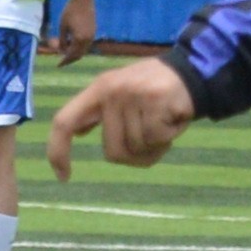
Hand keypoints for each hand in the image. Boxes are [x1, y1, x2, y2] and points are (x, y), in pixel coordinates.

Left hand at [46, 57, 194, 175]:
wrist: (192, 73)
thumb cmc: (153, 91)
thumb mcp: (120, 94)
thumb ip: (98, 113)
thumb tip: (76, 131)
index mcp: (97, 89)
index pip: (63, 122)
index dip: (58, 151)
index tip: (63, 177)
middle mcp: (110, 90)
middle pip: (112, 152)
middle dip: (135, 154)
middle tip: (152, 137)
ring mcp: (132, 95)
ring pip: (137, 148)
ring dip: (155, 147)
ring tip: (164, 125)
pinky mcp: (154, 101)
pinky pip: (155, 141)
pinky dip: (168, 140)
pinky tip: (173, 122)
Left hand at [49, 0, 98, 63]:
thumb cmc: (70, 11)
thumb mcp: (62, 26)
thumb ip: (62, 39)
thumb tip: (61, 50)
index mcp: (79, 39)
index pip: (71, 54)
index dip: (64, 60)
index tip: (58, 65)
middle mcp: (88, 39)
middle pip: (79, 55)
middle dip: (71, 59)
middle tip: (62, 62)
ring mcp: (92, 35)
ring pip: (84, 50)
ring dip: (76, 54)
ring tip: (67, 55)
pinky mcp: (94, 31)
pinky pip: (87, 44)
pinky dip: (80, 47)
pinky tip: (73, 46)